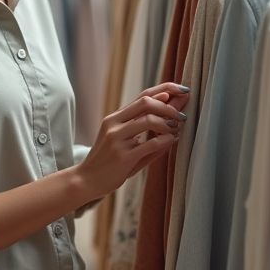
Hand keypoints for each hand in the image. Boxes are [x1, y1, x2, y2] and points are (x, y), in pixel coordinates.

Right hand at [75, 82, 190, 202]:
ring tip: (176, 130)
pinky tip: (172, 140)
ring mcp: (117, 139)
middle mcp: (114, 124)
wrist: (86, 181)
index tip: (183, 90)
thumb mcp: (125, 141)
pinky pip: (150, 143)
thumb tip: (175, 118)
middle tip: (182, 116)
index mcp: (115, 118)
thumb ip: (147, 130)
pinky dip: (166, 139)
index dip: (166, 89)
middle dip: (169, 106)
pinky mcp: (123, 156)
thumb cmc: (109, 162)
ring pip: (148, 120)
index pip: (143, 95)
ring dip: (168, 123)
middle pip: (146, 102)